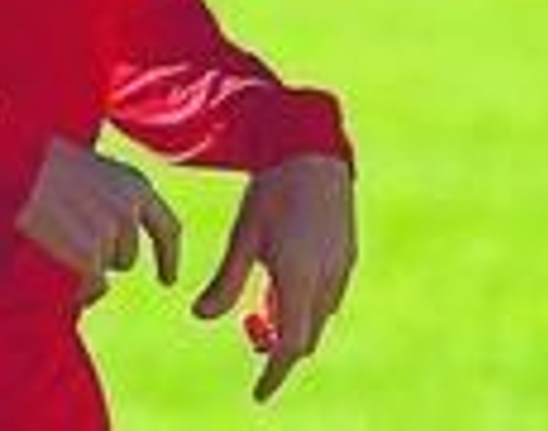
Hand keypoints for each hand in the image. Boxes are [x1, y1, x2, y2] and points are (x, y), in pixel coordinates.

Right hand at [15, 136, 180, 293]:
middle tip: (64, 236)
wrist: (13, 165)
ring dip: (83, 270)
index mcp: (134, 184)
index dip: (168, 257)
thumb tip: (115, 242)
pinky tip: (51, 261)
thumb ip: (110, 197)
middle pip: (127, 257)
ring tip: (51, 240)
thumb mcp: (88, 170)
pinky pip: (89, 287)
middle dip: (102, 258)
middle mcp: (129, 208)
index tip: (167, 281)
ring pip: (103, 274)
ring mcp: (110, 232)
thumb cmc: (42, 164)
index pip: (168, 228)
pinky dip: (74, 286)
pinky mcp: (91, 256)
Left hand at [192, 154, 355, 402]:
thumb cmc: (271, 192)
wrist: (311, 151)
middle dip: (279, 344)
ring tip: (261, 297)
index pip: (289, 346)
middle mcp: (326, 280)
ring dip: (292, 321)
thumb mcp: (243, 237)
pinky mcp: (347, 255)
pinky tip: (283, 277)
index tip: (258, 394)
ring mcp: (342, 268)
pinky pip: (328, 296)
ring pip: (318, 317)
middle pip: (305, 337)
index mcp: (298, 279)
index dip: (273, 374)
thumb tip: (200, 316)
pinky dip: (305, 301)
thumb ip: (225, 282)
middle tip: (248, 326)